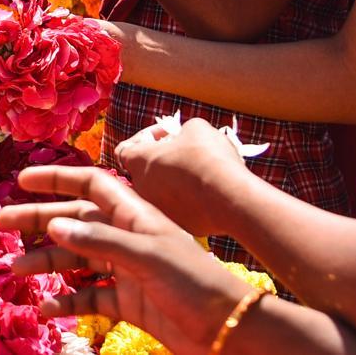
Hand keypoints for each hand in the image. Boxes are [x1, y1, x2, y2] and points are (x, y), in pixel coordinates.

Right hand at [1, 164, 262, 347]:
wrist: (227, 330)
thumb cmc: (194, 282)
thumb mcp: (147, 256)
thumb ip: (100, 241)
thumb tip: (54, 226)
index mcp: (134, 216)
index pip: (90, 186)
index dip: (57, 180)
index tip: (22, 179)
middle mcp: (125, 238)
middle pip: (73, 222)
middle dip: (37, 221)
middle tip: (0, 223)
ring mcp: (125, 271)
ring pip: (76, 260)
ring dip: (45, 262)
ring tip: (14, 269)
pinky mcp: (128, 303)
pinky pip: (88, 297)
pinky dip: (66, 301)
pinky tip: (46, 308)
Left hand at [112, 116, 254, 239]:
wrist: (231, 198)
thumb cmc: (208, 157)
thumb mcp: (195, 128)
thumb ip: (181, 132)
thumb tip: (184, 140)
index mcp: (139, 162)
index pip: (124, 150)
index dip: (145, 138)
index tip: (167, 135)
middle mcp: (141, 190)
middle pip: (145, 172)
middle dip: (163, 160)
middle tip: (186, 153)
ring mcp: (158, 211)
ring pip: (163, 193)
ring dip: (176, 181)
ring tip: (200, 173)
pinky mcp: (178, 227)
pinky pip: (180, 210)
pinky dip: (190, 201)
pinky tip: (209, 192)